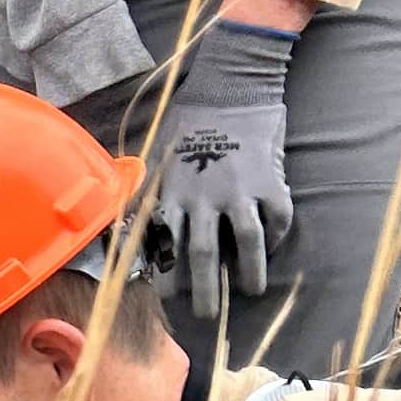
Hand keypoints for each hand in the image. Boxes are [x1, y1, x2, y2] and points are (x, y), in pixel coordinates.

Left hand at [150, 14, 296, 317]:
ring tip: (251, 290)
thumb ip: (146, 194)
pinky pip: (277, 218)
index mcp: (172, 194)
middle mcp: (204, 197)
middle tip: (208, 315)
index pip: (164, 247)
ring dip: (250, 272)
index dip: (165, 277)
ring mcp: (240, 190)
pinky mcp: (271, 180)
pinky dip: (277, 237)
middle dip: (205, 291)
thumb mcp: (156, 157)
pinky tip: (273, 248)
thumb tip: (123, 229)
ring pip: (247, 244)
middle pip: (202, 255)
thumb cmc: (187, 123)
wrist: (230, 85)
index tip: (166, 300)